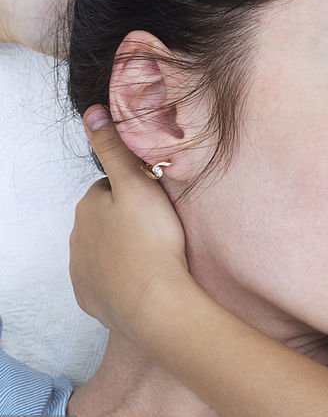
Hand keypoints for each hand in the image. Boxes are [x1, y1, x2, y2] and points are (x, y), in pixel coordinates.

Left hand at [70, 105, 190, 339]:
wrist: (154, 304)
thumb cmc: (152, 241)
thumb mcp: (138, 185)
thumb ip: (114, 148)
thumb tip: (91, 112)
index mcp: (88, 206)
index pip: (111, 187)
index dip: (136, 190)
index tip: (158, 202)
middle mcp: (77, 236)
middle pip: (106, 217)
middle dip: (127, 219)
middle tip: (160, 227)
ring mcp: (81, 269)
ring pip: (104, 247)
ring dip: (123, 246)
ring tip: (156, 253)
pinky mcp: (91, 296)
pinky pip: (105, 278)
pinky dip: (121, 275)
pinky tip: (144, 277)